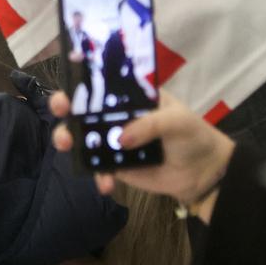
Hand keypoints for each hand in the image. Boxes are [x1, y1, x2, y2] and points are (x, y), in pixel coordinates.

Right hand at [49, 90, 235, 221]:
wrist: (205, 173)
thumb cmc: (193, 136)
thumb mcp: (177, 120)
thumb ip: (150, 124)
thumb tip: (121, 138)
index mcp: (133, 96)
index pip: (104, 82)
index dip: (83, 80)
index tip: (70, 80)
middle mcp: (119, 115)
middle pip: (85, 108)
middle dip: (66, 107)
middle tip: (60, 110)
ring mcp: (115, 141)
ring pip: (84, 138)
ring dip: (69, 140)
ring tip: (66, 145)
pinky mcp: (118, 167)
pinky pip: (99, 169)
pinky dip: (98, 176)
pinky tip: (106, 185)